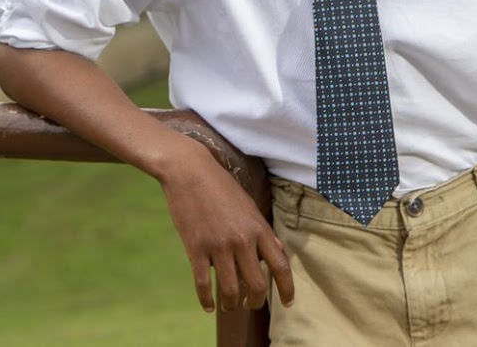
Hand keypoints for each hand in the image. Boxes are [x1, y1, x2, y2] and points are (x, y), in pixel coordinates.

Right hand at [158, 146, 293, 313]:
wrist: (188, 170)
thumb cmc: (220, 185)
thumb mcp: (249, 205)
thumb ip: (263, 230)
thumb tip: (279, 251)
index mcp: (258, 228)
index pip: (280, 267)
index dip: (287, 289)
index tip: (287, 303)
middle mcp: (241, 240)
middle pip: (257, 285)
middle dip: (255, 302)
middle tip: (250, 305)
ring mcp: (218, 245)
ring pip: (230, 289)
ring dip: (232, 304)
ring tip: (230, 306)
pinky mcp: (195, 248)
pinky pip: (203, 283)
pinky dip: (206, 299)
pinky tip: (208, 306)